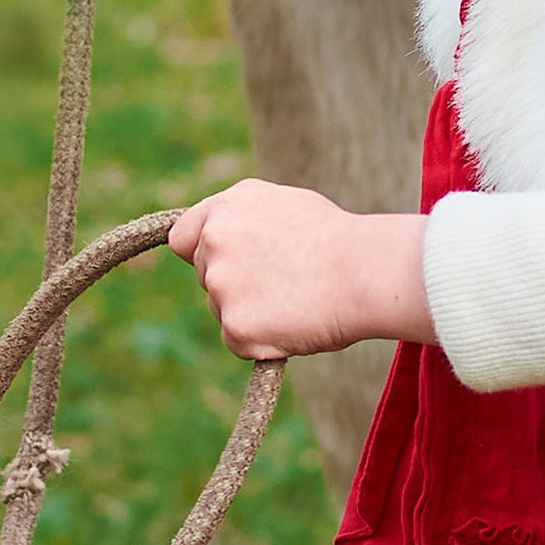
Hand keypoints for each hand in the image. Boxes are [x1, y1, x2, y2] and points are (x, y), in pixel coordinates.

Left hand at [166, 180, 434, 360]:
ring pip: (220, 308)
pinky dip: (258, 340)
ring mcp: (221, 286)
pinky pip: (237, 340)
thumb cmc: (333, 237)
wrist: (360, 271)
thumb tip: (222, 235)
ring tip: (292, 299)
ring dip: (246, 310)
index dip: (200, 252)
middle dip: (232, 281)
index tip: (219, 264)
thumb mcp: (283, 205)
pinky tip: (291, 322)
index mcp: (227, 208)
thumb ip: (244, 218)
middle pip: (205, 275)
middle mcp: (215, 242)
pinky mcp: (234, 327)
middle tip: (278, 283)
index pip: (183, 237)